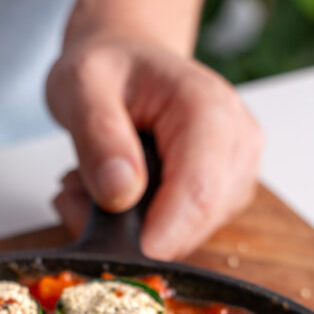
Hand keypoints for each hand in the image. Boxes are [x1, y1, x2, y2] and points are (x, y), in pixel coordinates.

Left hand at [46, 34, 261, 258]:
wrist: (127, 60)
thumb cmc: (108, 68)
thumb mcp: (80, 86)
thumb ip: (98, 137)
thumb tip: (120, 193)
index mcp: (210, 110)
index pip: (198, 195)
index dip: (156, 238)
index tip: (107, 253)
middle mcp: (237, 145)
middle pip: (195, 223)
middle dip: (132, 231)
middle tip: (76, 195)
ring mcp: (236, 175)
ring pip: (186, 237)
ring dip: (131, 229)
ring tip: (91, 184)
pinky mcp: (224, 198)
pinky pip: (182, 236)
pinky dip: (141, 228)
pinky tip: (115, 194)